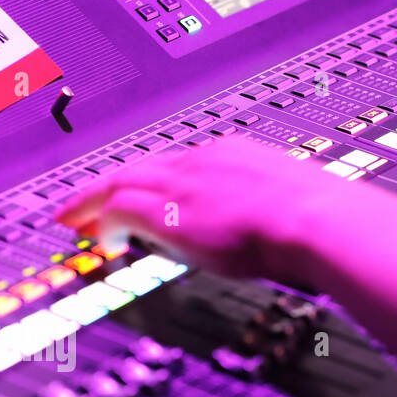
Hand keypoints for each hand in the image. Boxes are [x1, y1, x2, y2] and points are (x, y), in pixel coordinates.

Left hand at [56, 135, 357, 282]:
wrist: (316, 219)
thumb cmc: (319, 217)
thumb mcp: (291, 201)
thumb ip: (271, 206)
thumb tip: (277, 224)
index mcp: (235, 154)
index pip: (181, 163)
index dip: (156, 178)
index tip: (147, 191)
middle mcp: (203, 160)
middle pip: (141, 166)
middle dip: (111, 183)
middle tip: (87, 201)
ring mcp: (183, 183)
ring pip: (120, 181)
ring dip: (94, 200)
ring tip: (77, 219)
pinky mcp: (166, 210)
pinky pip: (118, 211)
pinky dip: (103, 223)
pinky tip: (100, 242)